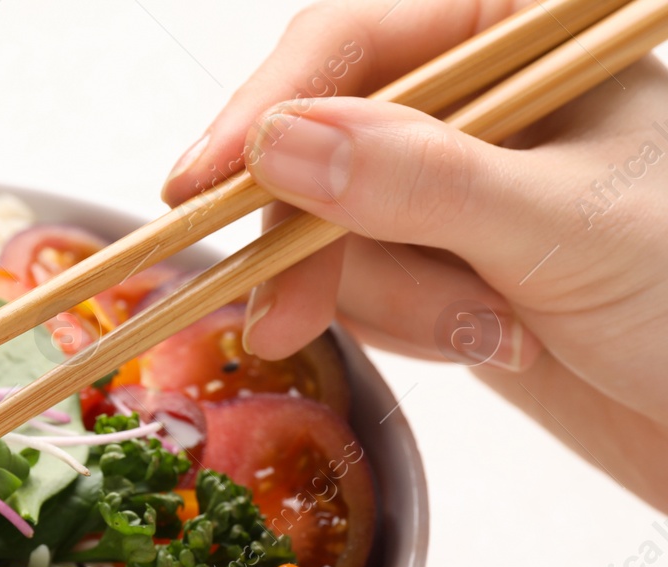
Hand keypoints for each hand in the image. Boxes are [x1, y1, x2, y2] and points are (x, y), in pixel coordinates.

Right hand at [162, 0, 667, 510]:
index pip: (352, 42)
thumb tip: (276, 147)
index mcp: (523, 33)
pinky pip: (365, 286)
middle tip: (283, 319)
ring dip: (393, 300)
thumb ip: (416, 183)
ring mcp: (459, 184)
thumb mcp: (559, 225)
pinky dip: (410, 327)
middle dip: (320, 242)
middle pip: (318, 145)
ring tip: (493, 335)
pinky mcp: (445, 260)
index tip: (196, 185)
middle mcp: (481, 98)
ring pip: (333, 228)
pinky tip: (492, 344)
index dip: (263, 110)